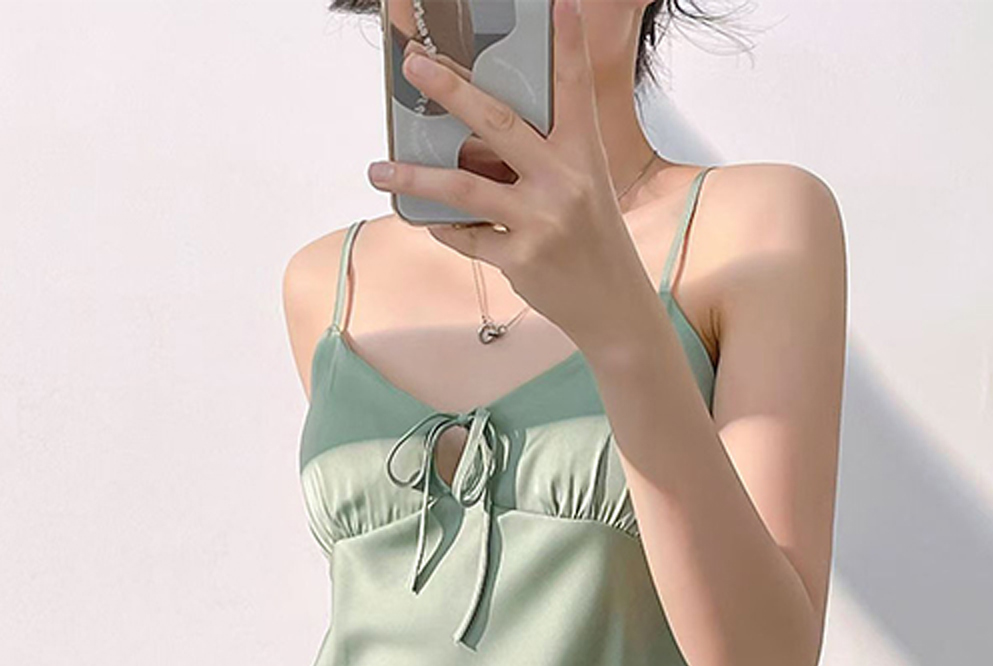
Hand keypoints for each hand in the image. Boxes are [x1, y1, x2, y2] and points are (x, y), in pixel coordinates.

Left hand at [368, 0, 659, 357]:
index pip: (575, 90)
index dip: (568, 44)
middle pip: (499, 124)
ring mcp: (540, 222)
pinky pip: (467, 236)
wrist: (613, 308)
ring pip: (464, 189)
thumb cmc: (594, 242)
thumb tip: (475, 140)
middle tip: (416, 67)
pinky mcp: (519, 260)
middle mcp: (563, 183)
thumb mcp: (583, 189)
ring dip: (415, 176)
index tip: (558, 3)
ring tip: (378, 169)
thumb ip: (540, 161)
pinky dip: (445, 227)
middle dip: (452, 91)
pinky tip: (429, 219)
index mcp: (583, 156)